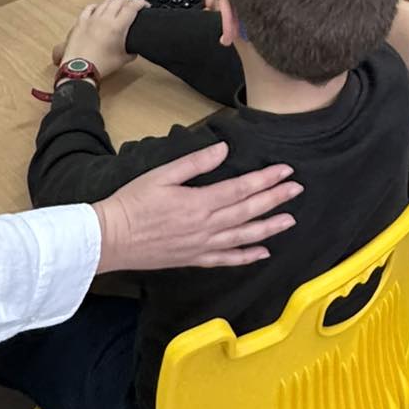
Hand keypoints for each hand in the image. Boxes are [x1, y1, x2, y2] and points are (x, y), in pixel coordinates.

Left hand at [54, 0, 148, 81]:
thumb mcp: (123, 60)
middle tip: (132, 4)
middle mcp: (105, 19)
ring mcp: (92, 19)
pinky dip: (97, 6)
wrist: (80, 69)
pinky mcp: (81, 22)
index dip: (141, 2)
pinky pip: (89, 8)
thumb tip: (134, 50)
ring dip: (114, 1)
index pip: (132, 7)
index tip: (144, 4)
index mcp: (117, 27)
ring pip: (105, 1)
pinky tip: (98, 8)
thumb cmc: (100, 65)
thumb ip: (131, 52)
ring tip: (117, 6)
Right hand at [93, 142, 301, 270]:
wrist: (111, 239)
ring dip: (269, 227)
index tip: (286, 171)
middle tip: (297, 189)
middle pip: (248, 211)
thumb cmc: (133, 203)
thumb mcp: (162, 175)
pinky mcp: (194, 259)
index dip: (265, 179)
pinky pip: (226, 259)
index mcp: (199, 202)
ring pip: (243, 237)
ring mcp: (202, 245)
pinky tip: (263, 252)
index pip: (241, 189)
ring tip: (290, 220)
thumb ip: (195, 163)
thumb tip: (223, 149)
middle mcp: (206, 226)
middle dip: (275, 199)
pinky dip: (246, 256)